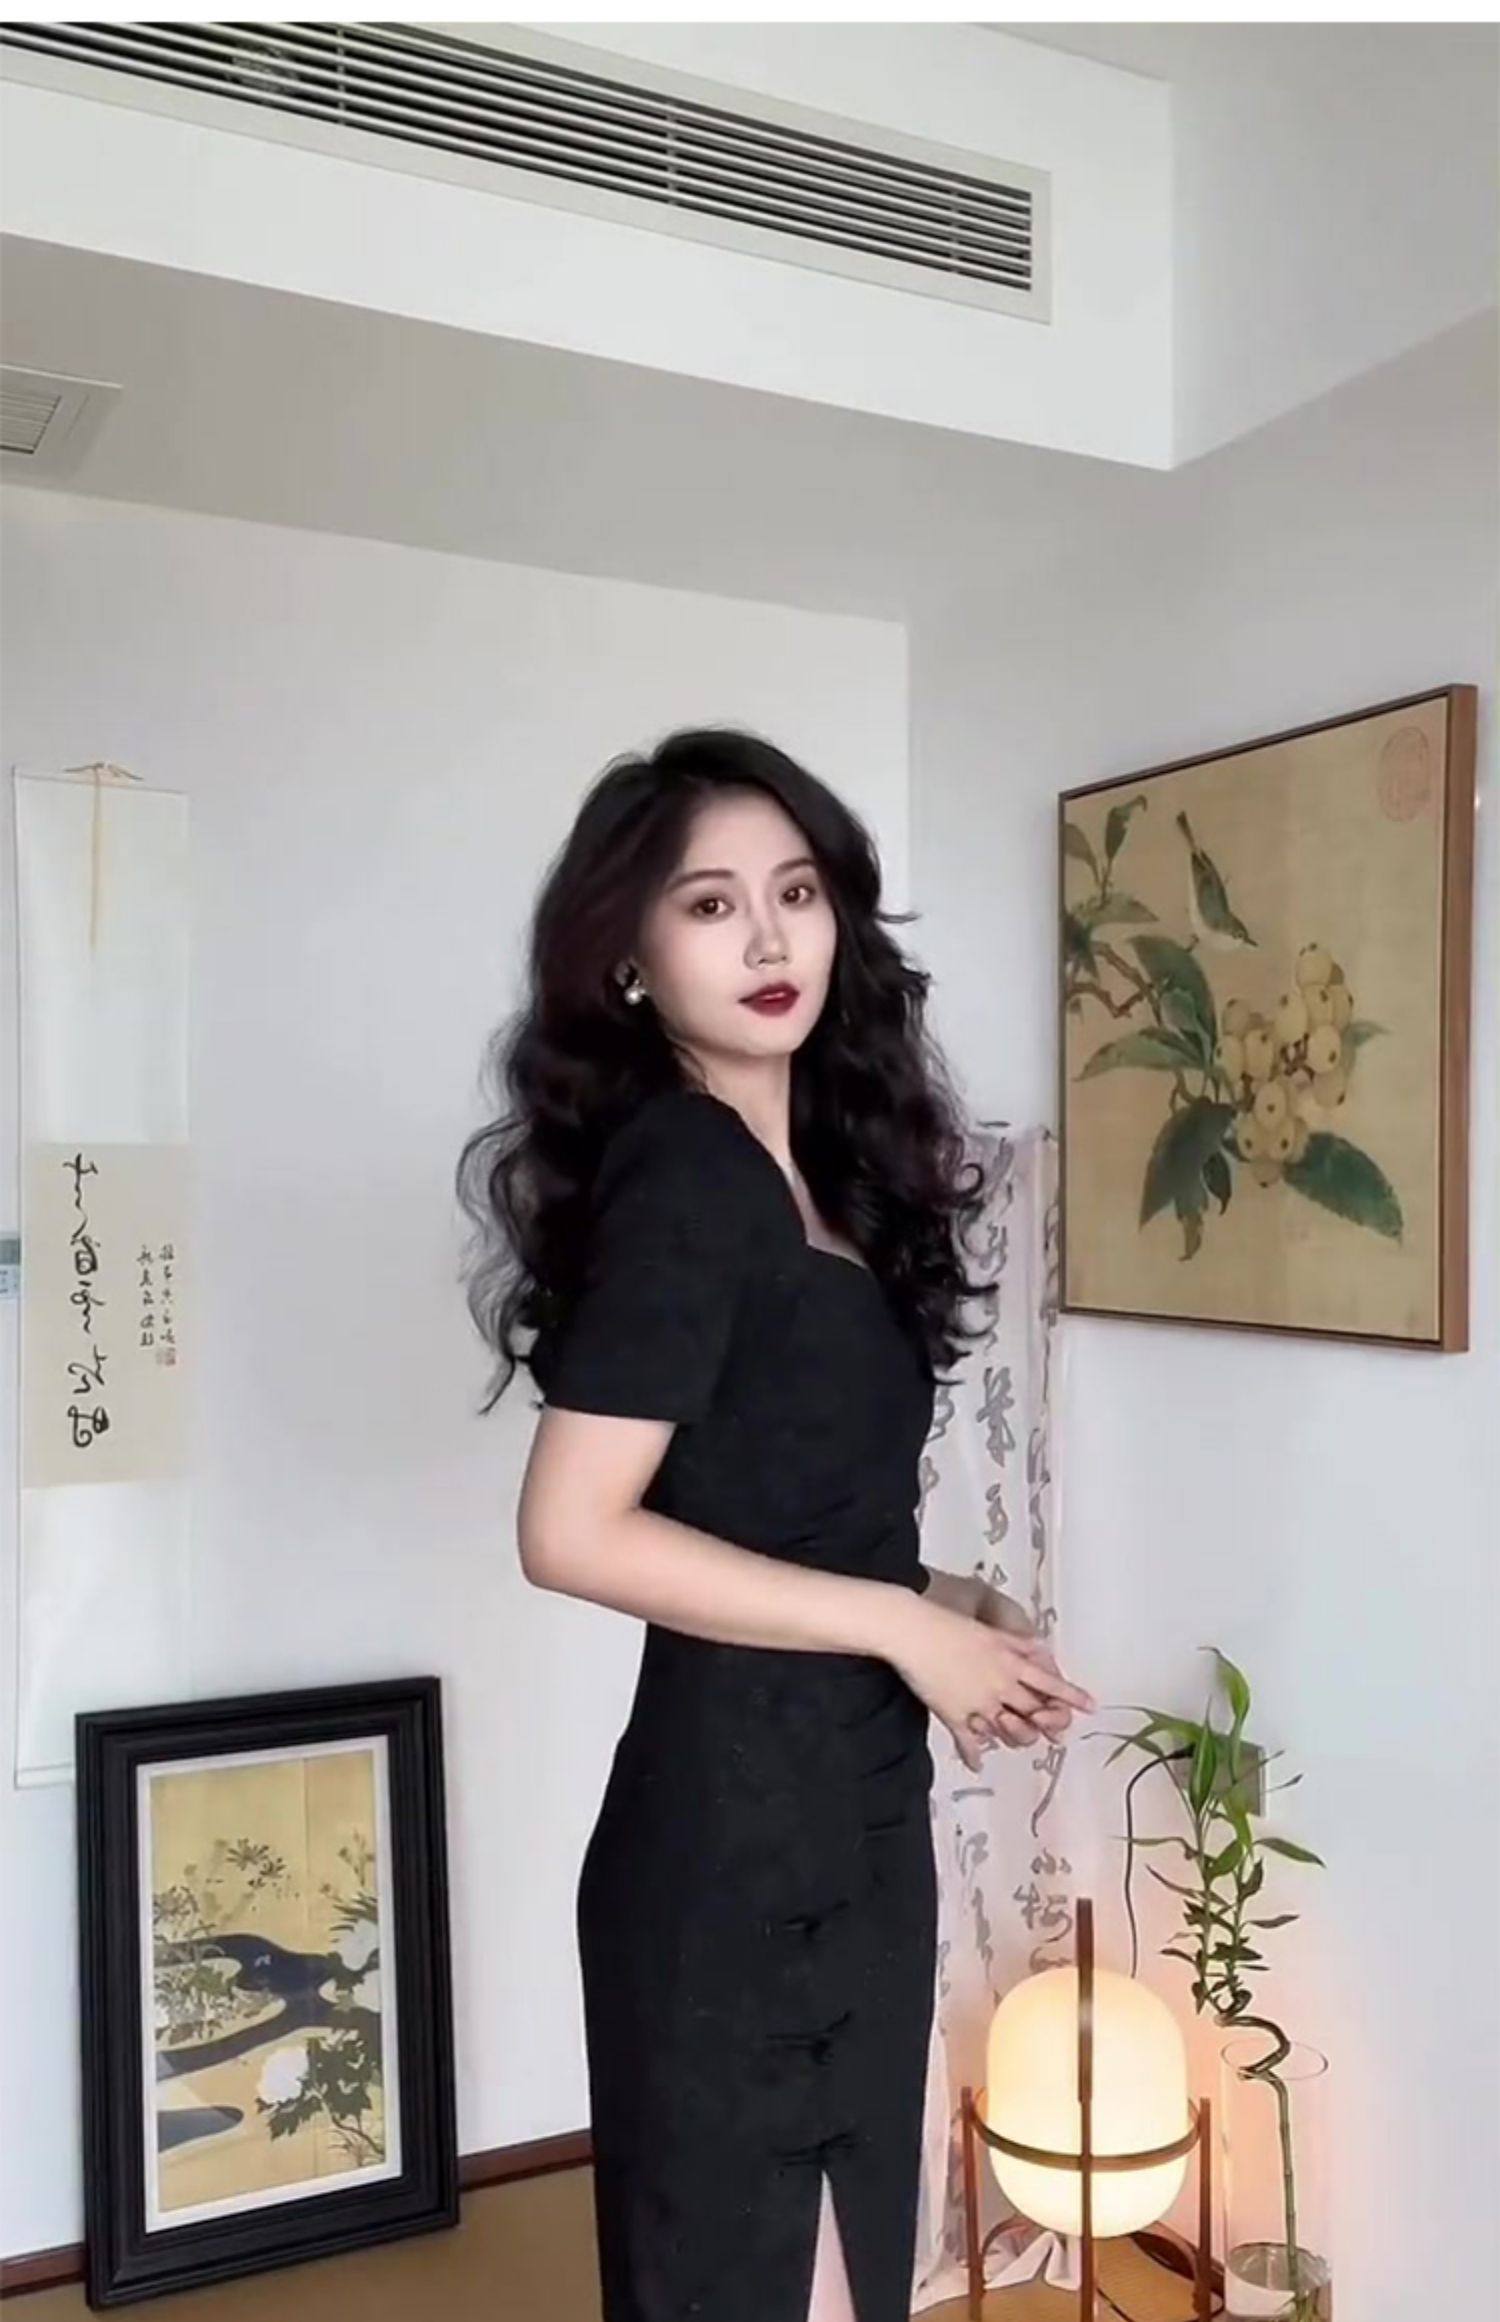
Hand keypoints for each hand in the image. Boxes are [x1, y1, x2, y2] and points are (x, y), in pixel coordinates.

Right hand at [888, 1595, 1094, 1774]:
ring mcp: (978, 1702)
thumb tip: (1040, 1647)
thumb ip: (1018, 1644)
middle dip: (1047, 1723)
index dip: (1072, 1696)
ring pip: (1006, 1730)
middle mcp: (1000, 1685)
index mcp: (1010, 1663)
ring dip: (1015, 1737)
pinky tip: (977, 1764)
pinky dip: (973, 1754)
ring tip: (1017, 1740)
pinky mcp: (955, 1714)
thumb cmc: (951, 1624)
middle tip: (1057, 1732)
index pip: (1050, 1684)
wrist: (915, 1631)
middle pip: (1033, 1712)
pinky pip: (969, 1741)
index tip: (1093, 1707)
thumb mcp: (992, 1631)